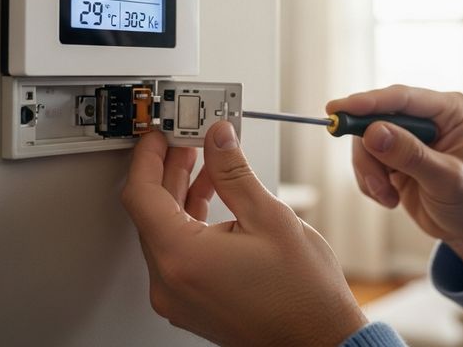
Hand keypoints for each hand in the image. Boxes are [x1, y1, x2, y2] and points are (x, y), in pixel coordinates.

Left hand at [121, 122, 366, 345]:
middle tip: (186, 141)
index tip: (159, 135)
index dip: (148, 157)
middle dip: (168, 171)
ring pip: (163, 232)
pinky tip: (211, 199)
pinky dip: (188, 221)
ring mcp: (178, 297)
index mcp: (182, 258)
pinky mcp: (190, 302)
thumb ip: (234, 172)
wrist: (319, 340)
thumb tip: (218, 140)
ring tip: (205, 164)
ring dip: (179, 194)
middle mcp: (170, 282)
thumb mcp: (270, 217)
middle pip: (150, 213)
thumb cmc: (303, 294)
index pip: (142, 195)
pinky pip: (176, 253)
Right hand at [327, 85, 462, 279]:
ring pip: (365, 140)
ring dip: (370, 172)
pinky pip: (365, 159)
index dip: (368, 102)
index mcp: (449, 110)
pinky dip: (369, 182)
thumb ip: (411, 156)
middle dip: (368, 151)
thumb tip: (373, 132)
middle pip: (376, 117)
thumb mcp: (447, 180)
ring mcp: (408, 134)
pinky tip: (390, 198)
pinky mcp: (392, 153)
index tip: (338, 110)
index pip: (402, 98)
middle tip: (373, 182)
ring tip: (388, 197)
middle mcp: (426, 116)